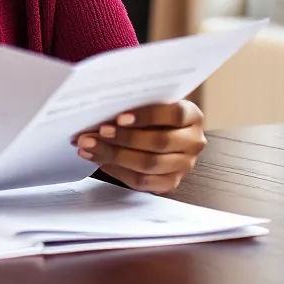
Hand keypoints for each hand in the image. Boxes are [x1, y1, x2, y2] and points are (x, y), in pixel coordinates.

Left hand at [73, 100, 205, 193]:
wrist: (163, 129)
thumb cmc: (152, 110)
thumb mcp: (151, 100)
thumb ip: (136, 101)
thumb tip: (103, 105)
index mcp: (193, 116)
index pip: (174, 115)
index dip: (147, 116)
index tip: (119, 117)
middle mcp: (193, 142)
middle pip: (159, 142)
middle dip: (124, 138)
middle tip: (97, 132)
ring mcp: (184, 165)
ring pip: (148, 164)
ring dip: (115, 155)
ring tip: (90, 146)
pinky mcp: (170, 182)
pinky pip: (142, 181)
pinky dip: (118, 170)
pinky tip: (99, 160)